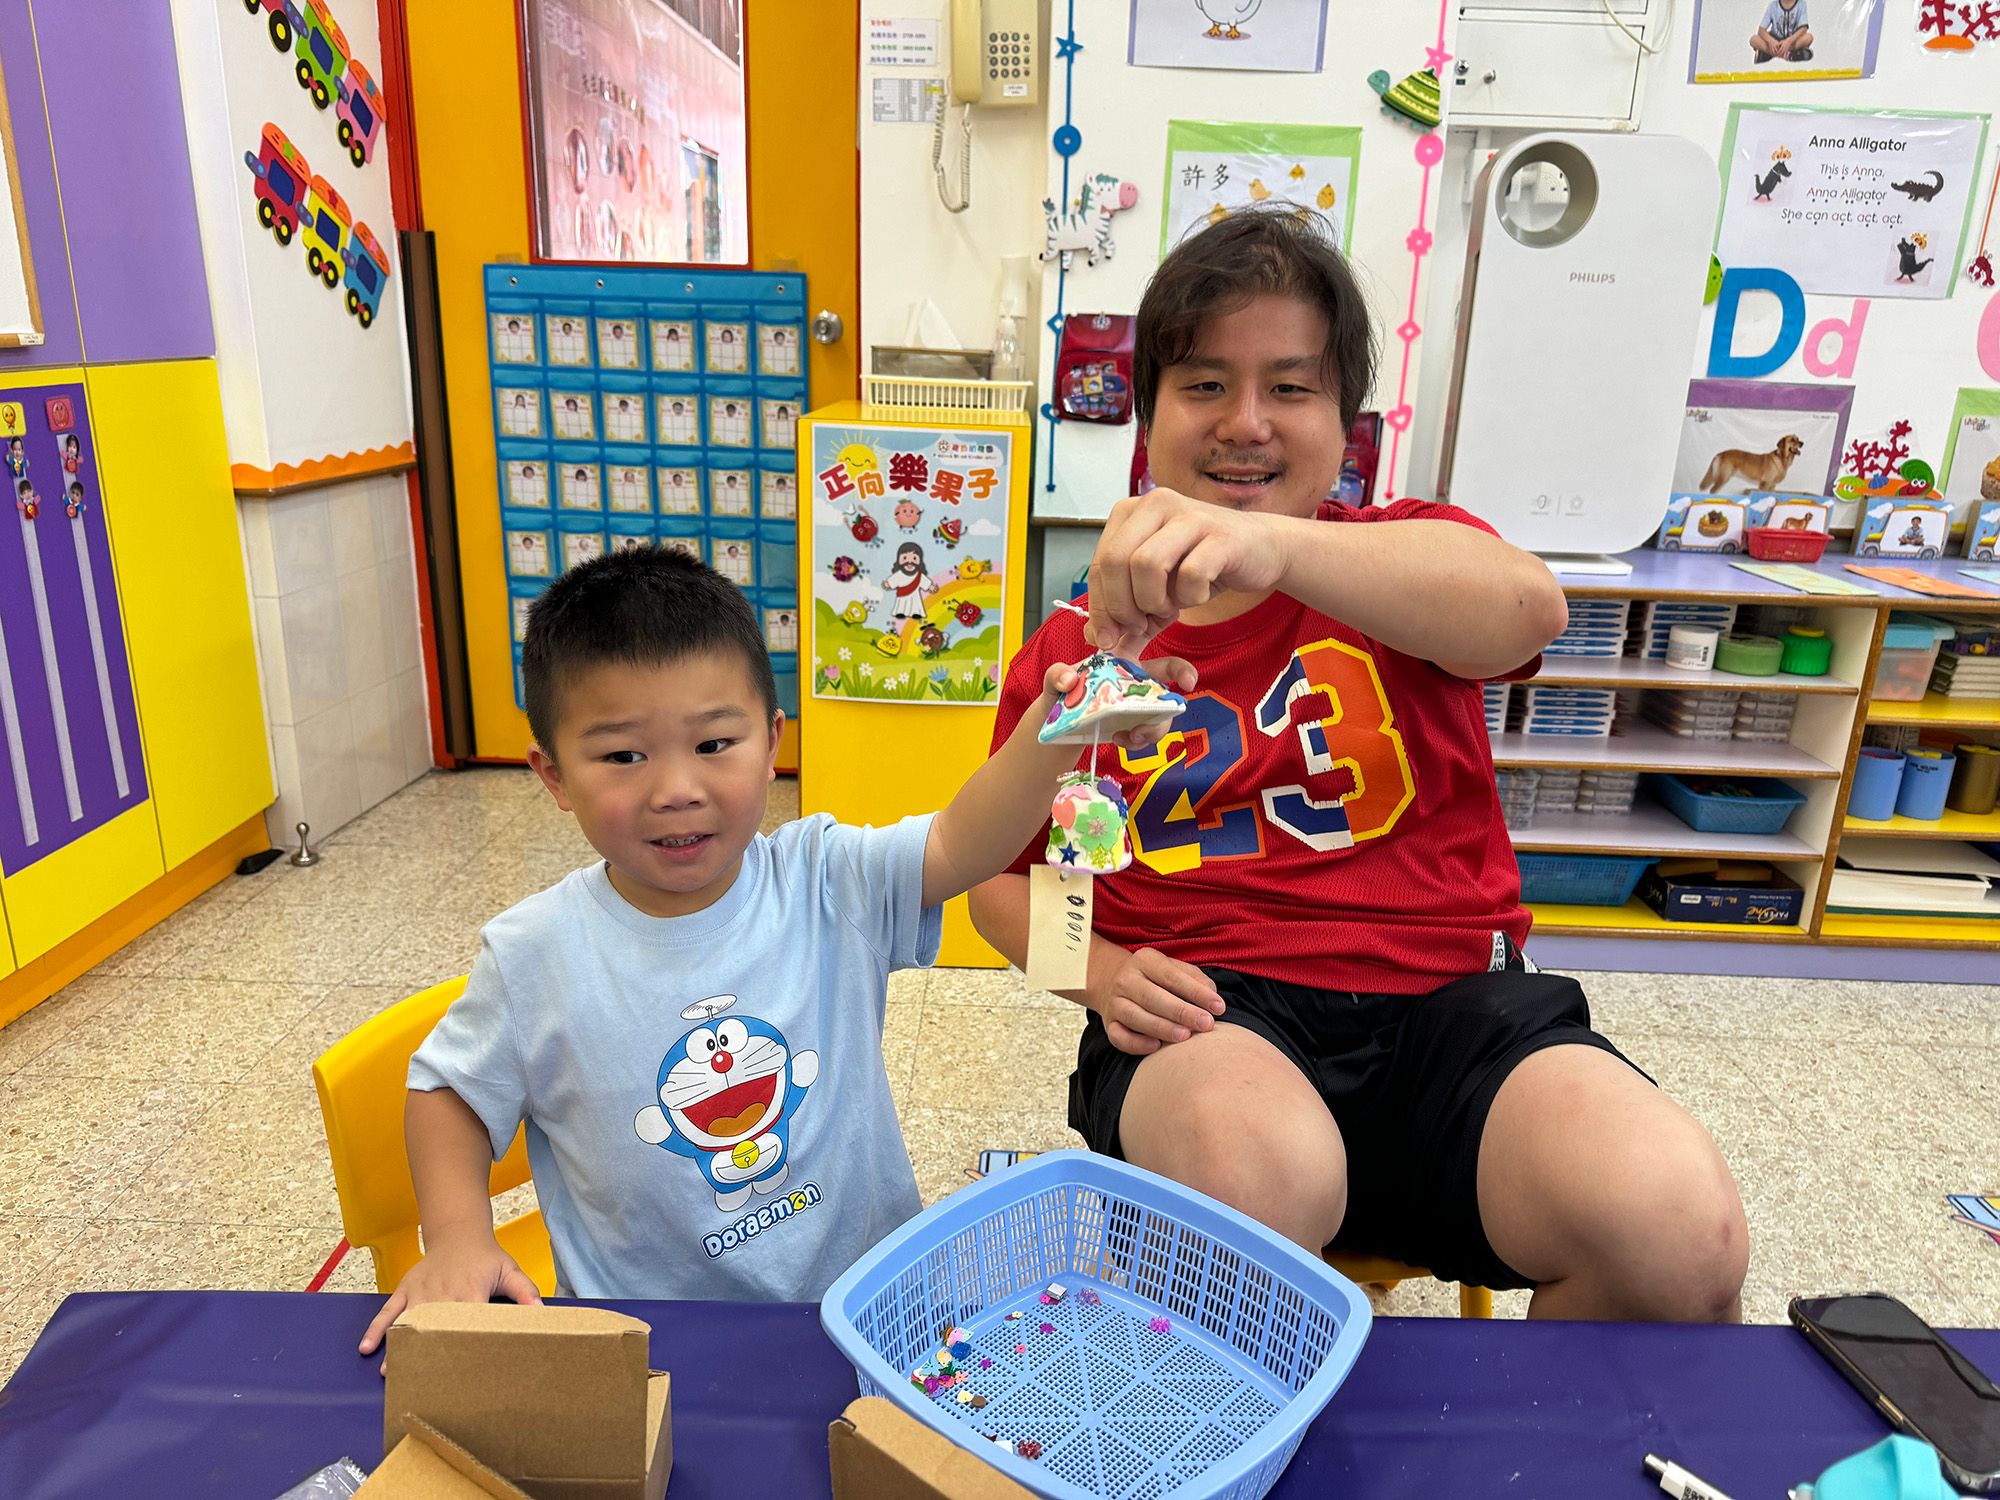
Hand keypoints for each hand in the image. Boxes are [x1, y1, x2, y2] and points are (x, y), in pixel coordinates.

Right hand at [358, 1233, 541, 1373]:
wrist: (458, 1232)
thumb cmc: (485, 1257)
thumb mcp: (509, 1270)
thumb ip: (524, 1292)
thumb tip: (540, 1313)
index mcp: (468, 1294)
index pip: (464, 1325)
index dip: (460, 1348)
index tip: (457, 1373)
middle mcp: (441, 1295)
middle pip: (431, 1329)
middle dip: (425, 1356)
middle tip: (418, 1384)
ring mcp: (419, 1293)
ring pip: (406, 1323)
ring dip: (398, 1348)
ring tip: (391, 1373)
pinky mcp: (405, 1290)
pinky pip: (387, 1311)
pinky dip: (377, 1328)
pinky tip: (368, 1348)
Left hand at [1087, 491, 1287, 656]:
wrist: (1262, 549)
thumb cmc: (1204, 564)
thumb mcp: (1157, 590)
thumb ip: (1127, 614)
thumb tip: (1097, 639)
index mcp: (1131, 512)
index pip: (1097, 564)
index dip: (1101, 608)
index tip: (1112, 636)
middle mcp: (1155, 504)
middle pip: (1114, 562)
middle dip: (1123, 606)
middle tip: (1143, 624)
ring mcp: (1189, 516)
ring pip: (1146, 565)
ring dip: (1155, 601)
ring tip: (1172, 607)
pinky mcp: (1220, 535)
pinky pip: (1190, 575)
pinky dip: (1191, 597)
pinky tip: (1200, 594)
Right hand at [1087, 945, 1225, 1054]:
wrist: (1112, 981)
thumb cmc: (1155, 978)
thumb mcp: (1173, 968)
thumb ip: (1195, 979)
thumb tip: (1212, 996)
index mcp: (1145, 960)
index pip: (1172, 976)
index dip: (1196, 992)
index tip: (1218, 1007)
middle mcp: (1126, 980)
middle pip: (1153, 997)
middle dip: (1182, 1012)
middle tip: (1205, 1024)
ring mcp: (1115, 1003)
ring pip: (1135, 1017)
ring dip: (1162, 1028)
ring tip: (1185, 1036)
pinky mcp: (1109, 1024)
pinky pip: (1119, 1037)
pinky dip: (1136, 1044)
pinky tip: (1156, 1047)